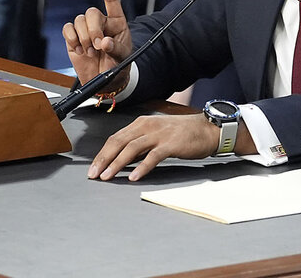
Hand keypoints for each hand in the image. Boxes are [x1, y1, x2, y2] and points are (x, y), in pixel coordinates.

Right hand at [62, 0, 132, 86]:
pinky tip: (79, 50)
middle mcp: (101, 22)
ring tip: (91, 52)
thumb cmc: (119, 65)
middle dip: (93, 30)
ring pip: (78, 21)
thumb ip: (115, 49)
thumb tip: (105, 43)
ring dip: (83, 38)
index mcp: (117, 21)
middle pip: (91, 13)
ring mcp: (86, 29)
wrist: (106, 82)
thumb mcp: (123, 58)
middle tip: (97, 46)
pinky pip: (67, 29)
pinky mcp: (73, 38)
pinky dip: (72, 39)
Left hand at [88, 113, 219, 181]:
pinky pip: (153, 156)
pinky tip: (134, 177)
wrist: (206, 130)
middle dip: (104, 159)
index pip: (115, 138)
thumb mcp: (156, 135)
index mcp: (141, 123)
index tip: (93, 168)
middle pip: (119, 142)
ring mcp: (159, 134)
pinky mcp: (171, 144)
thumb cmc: (181, 134)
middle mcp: (147, 125)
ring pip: (132, 148)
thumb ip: (139, 145)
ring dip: (117, 163)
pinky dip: (142, 167)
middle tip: (94, 174)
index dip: (102, 154)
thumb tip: (121, 160)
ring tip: (108, 176)